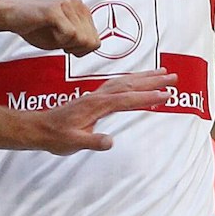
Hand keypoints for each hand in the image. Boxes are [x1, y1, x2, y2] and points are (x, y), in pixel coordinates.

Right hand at [3, 0, 98, 56]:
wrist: (11, 15)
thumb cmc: (35, 26)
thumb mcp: (63, 37)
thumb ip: (79, 41)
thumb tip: (92, 46)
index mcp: (81, 10)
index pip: (96, 41)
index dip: (81, 50)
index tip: (67, 46)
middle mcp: (78, 5)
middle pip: (91, 41)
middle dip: (75, 49)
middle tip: (60, 42)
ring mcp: (68, 6)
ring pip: (82, 39)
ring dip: (66, 44)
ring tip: (54, 35)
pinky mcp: (56, 10)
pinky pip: (70, 34)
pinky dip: (60, 41)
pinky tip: (50, 33)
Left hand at [20, 71, 169, 154]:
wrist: (40, 128)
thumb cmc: (57, 137)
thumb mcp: (74, 143)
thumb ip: (92, 142)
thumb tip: (110, 142)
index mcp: (96, 105)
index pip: (127, 100)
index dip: (148, 97)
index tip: (166, 95)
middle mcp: (98, 96)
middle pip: (130, 84)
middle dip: (153, 80)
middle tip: (174, 76)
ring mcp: (97, 94)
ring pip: (125, 81)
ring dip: (145, 77)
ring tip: (163, 72)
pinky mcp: (95, 97)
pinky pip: (118, 84)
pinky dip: (133, 80)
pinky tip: (140, 80)